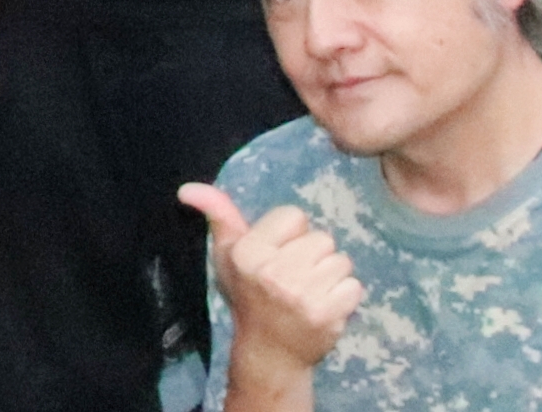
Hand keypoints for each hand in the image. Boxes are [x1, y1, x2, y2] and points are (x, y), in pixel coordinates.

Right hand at [181, 183, 362, 379]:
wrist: (269, 352)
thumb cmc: (249, 296)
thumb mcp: (227, 255)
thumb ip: (218, 216)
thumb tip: (188, 188)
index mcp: (247, 252)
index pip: (294, 216)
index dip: (289, 235)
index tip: (277, 255)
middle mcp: (272, 272)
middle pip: (322, 238)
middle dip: (313, 255)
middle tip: (295, 278)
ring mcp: (301, 294)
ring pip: (341, 261)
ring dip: (330, 276)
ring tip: (310, 292)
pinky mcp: (327, 314)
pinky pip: (354, 286)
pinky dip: (344, 296)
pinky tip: (324, 307)